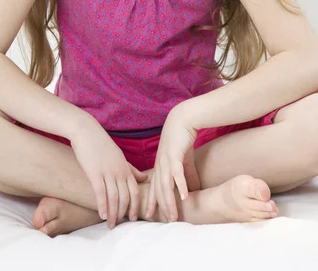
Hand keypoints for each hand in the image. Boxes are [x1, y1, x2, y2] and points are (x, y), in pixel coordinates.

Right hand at [69, 119, 148, 227]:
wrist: (86, 130)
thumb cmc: (101, 143)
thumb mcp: (119, 155)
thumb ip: (131, 168)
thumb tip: (145, 177)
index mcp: (125, 167)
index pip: (135, 190)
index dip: (135, 206)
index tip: (133, 218)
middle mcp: (119, 171)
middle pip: (126, 197)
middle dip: (123, 213)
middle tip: (119, 225)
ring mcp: (107, 172)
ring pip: (114, 198)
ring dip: (113, 214)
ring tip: (110, 224)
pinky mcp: (95, 172)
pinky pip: (101, 193)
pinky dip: (102, 206)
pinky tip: (102, 215)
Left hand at [145, 105, 199, 221]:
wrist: (183, 119)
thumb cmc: (182, 139)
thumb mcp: (184, 161)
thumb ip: (187, 175)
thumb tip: (192, 191)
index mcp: (160, 166)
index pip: (155, 188)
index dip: (152, 202)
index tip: (150, 216)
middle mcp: (160, 165)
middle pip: (158, 190)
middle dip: (160, 207)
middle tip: (163, 222)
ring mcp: (166, 160)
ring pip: (165, 185)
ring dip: (169, 202)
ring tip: (173, 216)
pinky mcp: (174, 155)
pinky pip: (176, 173)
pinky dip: (180, 185)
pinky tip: (184, 196)